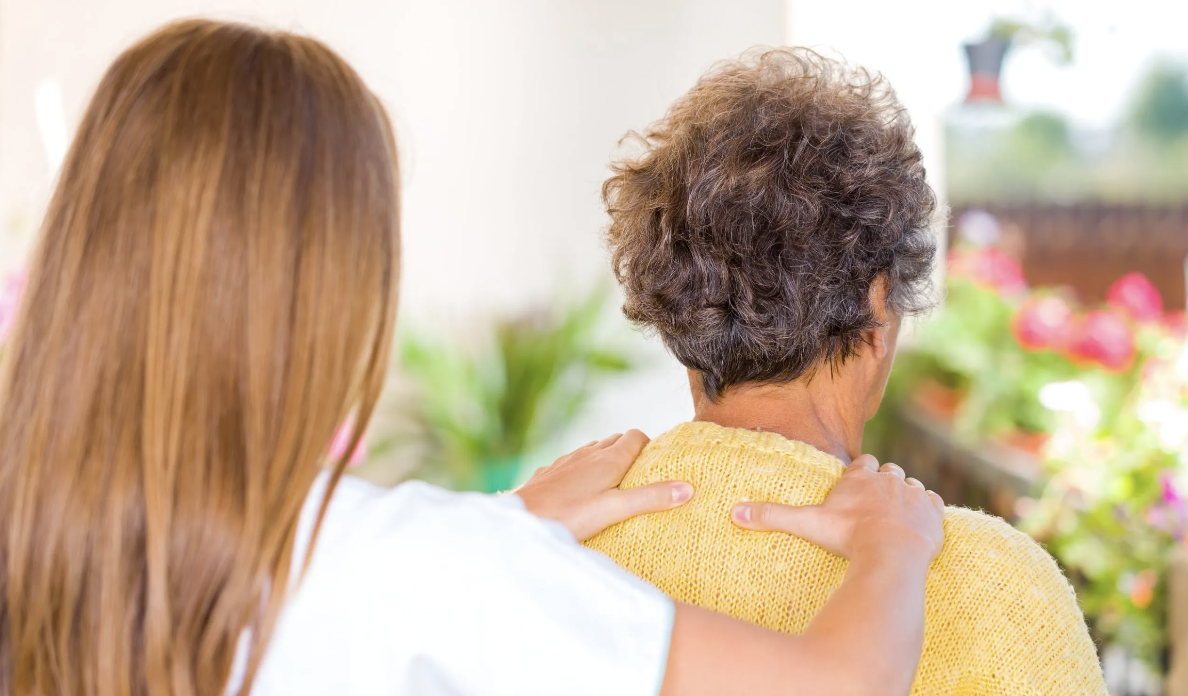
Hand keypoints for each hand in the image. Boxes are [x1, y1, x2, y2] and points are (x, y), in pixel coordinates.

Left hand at [516, 430, 694, 540]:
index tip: (658, 466)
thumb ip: (650, 498)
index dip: (649, 448)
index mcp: (608, 458)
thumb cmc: (567, 516)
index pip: (636, 436)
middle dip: (631, 453)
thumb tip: (687, 488)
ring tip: (615, 486)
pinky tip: (582, 493)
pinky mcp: (550, 472)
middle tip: (641, 478)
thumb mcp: (614, 509)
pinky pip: (573, 464)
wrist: (520, 519)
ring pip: (593, 451)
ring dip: (607, 461)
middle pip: (616, 441)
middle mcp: (587, 453)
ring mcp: (567, 461)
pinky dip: (584, 471)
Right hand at [730, 454, 944, 562]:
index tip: (856, 488)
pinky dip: (928, 510)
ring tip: (896, 518)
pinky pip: (934, 503)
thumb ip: (772, 516)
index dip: (861, 474)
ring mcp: (914, 495)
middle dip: (884, 484)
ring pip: (912, 486)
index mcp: (861, 478)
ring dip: (906, 497)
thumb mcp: (806, 524)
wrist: (892, 553)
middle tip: (875, 507)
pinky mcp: (934, 512)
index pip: (863, 463)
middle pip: (889, 472)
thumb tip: (734, 512)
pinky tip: (919, 524)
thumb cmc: (848, 536)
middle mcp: (890, 480)